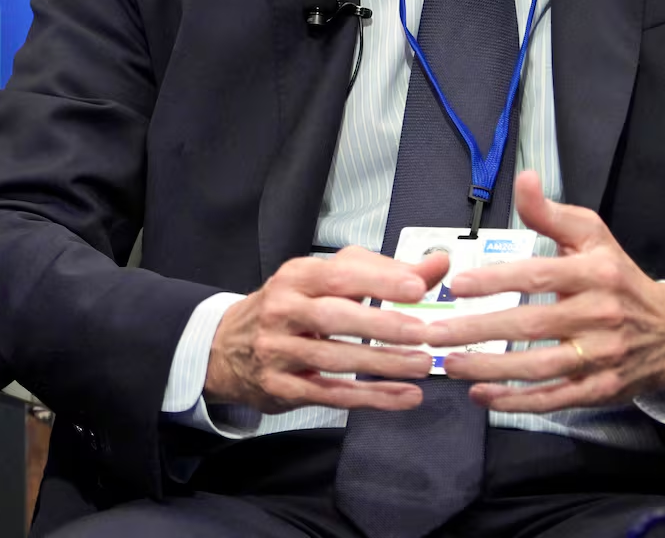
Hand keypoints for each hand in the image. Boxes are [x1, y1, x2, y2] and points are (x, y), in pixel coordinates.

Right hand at [204, 244, 450, 413]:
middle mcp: (282, 310)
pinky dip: (371, 398)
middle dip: (381, 324)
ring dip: (382, 364)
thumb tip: (437, 265)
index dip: (378, 280)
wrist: (227, 348)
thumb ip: (382, 272)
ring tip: (423, 366)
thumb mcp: (325, 281)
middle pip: (333, 317)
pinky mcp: (281, 387)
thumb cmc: (290, 308)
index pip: (338, 274)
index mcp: (295, 277)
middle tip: (424, 333)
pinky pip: (331, 394)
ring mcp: (277, 351)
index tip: (418, 287)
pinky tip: (404, 397)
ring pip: (334, 359)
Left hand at [423, 170, 664, 411]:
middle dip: (478, 331)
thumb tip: (524, 179)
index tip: (458, 284)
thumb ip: (550, 213)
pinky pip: (555, 398)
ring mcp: (601, 357)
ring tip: (449, 365)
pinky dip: (517, 401)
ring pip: (539, 368)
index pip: (539, 275)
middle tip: (434, 333)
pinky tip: (482, 396)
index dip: (497, 280)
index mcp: (595, 273)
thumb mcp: (592, 236)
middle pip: (531, 326)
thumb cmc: (618, 277)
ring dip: (490, 369)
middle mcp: (599, 316)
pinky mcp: (600, 389)